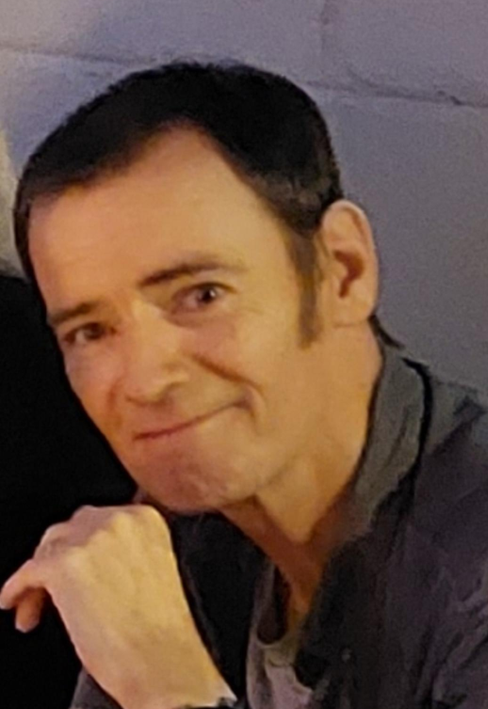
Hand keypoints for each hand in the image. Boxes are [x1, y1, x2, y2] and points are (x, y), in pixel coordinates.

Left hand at [0, 505, 231, 708]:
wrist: (162, 659)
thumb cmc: (162, 630)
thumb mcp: (152, 569)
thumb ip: (124, 550)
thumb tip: (90, 560)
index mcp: (146, 518)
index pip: (100, 520)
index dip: (84, 547)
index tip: (79, 569)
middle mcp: (119, 520)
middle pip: (71, 528)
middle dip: (61, 557)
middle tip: (55, 587)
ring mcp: (90, 539)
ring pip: (48, 548)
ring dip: (41, 576)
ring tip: (38, 605)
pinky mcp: (64, 564)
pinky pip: (28, 572)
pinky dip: (19, 590)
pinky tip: (19, 604)